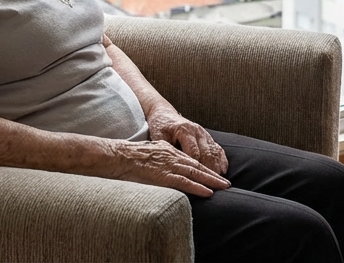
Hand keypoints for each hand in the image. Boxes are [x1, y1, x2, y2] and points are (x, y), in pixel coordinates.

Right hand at [105, 139, 230, 196]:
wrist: (117, 156)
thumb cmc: (127, 157)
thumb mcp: (148, 154)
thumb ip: (158, 161)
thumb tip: (162, 169)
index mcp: (168, 151)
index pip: (190, 161)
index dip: (204, 169)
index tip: (214, 175)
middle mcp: (172, 156)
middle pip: (197, 166)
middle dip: (213, 175)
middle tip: (226, 183)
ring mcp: (168, 166)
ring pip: (195, 173)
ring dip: (211, 181)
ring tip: (223, 188)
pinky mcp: (163, 175)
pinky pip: (184, 182)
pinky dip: (198, 187)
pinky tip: (208, 193)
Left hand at [146, 105, 228, 175]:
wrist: (165, 114)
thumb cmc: (160, 127)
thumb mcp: (158, 136)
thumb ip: (165, 149)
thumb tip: (168, 166)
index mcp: (184, 130)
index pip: (193, 152)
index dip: (196, 167)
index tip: (198, 181)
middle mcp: (197, 131)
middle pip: (207, 153)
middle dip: (210, 170)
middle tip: (213, 185)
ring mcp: (204, 133)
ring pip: (214, 151)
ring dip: (217, 166)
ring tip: (219, 180)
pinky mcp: (207, 136)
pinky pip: (217, 148)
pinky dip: (221, 160)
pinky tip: (223, 170)